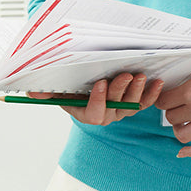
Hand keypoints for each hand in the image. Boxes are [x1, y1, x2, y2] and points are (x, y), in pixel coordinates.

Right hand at [27, 73, 163, 125]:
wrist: (88, 81)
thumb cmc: (72, 85)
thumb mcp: (58, 87)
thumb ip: (46, 90)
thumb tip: (33, 91)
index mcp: (84, 112)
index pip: (93, 113)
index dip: (98, 100)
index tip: (100, 83)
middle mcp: (105, 114)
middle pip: (114, 108)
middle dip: (119, 91)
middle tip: (125, 75)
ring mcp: (121, 110)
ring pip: (131, 105)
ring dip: (137, 91)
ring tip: (140, 76)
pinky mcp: (134, 103)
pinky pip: (145, 102)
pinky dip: (152, 94)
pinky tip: (158, 82)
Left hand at [155, 52, 190, 158]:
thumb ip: (190, 84)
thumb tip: (171, 93)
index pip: (163, 101)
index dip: (162, 99)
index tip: (166, 99)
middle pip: (170, 118)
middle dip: (172, 112)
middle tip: (178, 107)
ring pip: (181, 135)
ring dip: (180, 129)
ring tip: (184, 122)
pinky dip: (189, 152)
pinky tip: (182, 152)